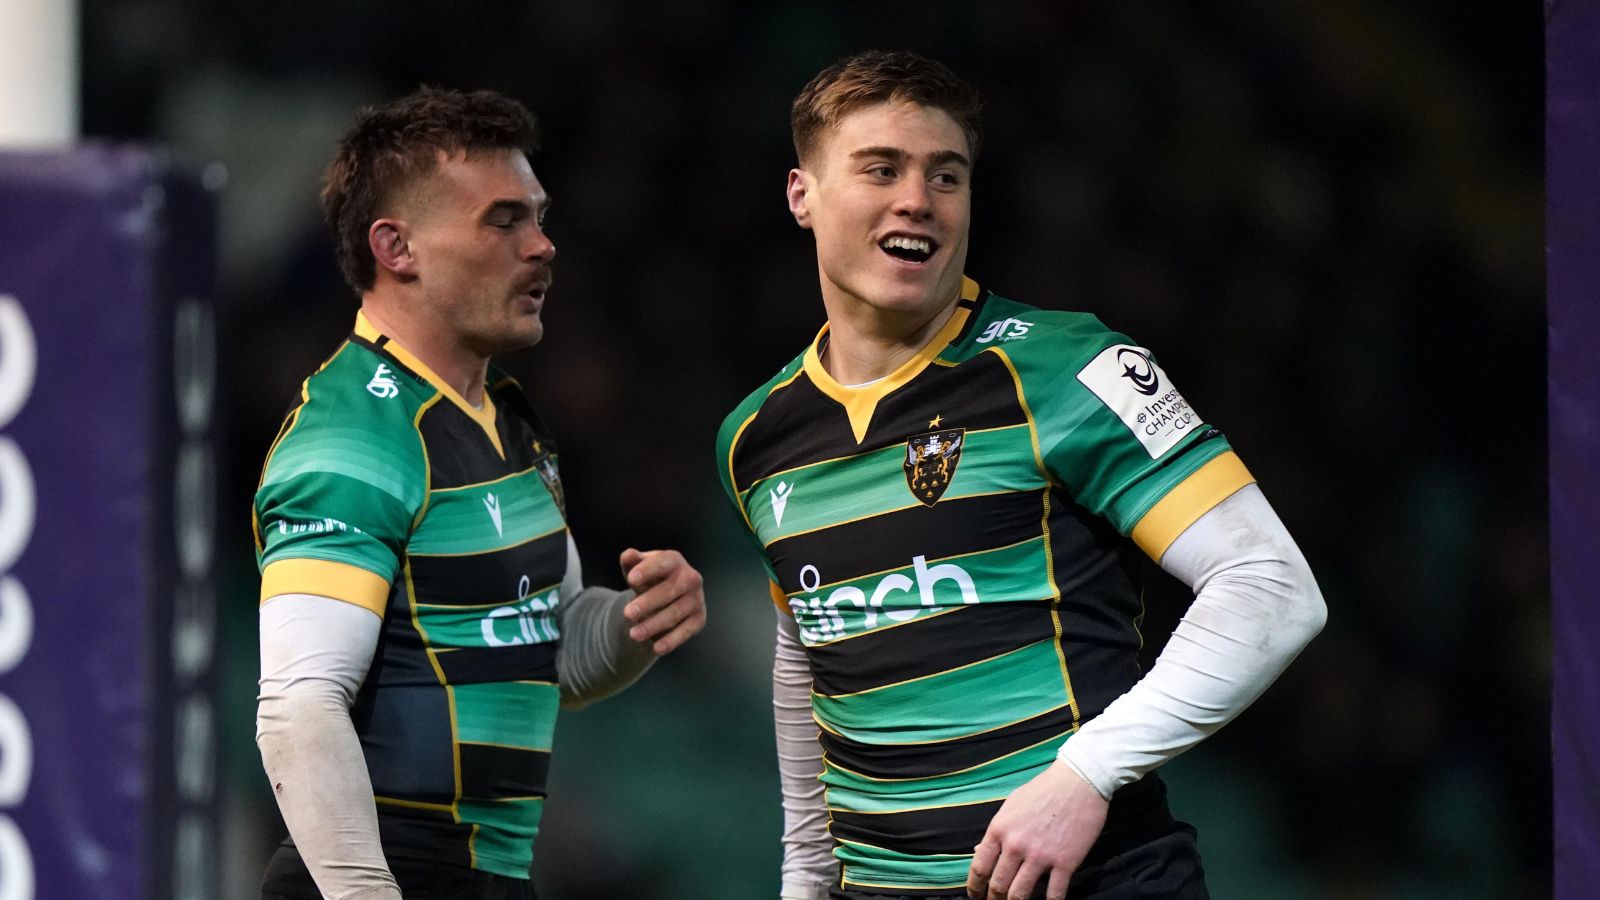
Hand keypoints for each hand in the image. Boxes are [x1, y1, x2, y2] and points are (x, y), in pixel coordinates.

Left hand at [618, 548, 705, 654]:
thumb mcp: (638, 568)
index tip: (631, 579)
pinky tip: (656, 648)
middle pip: (669, 591)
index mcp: (674, 560)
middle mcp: (690, 578)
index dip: (647, 570)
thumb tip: (628, 555)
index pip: (662, 563)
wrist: (667, 595)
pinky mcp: (699, 619)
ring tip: (633, 634)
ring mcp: (697, 599)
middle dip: (647, 603)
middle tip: (627, 614)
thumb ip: (631, 561)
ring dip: (654, 625)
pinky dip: (671, 641)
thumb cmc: (649, 578)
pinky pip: (685, 631)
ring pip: (674, 614)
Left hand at [966, 762, 1108, 899]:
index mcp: (999, 829)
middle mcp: (1016, 845)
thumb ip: (997, 831)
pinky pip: (1054, 895)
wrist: (1079, 781)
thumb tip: (979, 851)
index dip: (974, 887)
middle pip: (998, 885)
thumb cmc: (1044, 790)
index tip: (975, 896)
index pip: (979, 867)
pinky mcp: (1065, 862)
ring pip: (1020, 895)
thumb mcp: (1012, 805)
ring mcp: (1041, 855)